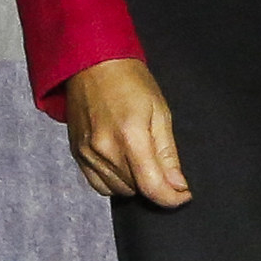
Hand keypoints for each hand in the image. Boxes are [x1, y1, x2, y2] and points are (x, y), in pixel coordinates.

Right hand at [62, 57, 190, 206]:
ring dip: (134, 183)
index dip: (172, 198)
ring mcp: (87, 153)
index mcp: (130, 136)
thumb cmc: (130, 80)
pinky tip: (121, 162)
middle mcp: (105, 149)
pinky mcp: (77, 154)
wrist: (91, 62)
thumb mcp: (160, 110)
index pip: (152, 187)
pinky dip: (114, 181)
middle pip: (136, 190)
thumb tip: (178, 185)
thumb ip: (168, 153)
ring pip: (118, 190)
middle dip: (154, 184)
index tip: (183, 194)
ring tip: (139, 157)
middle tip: (161, 163)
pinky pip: (98, 185)